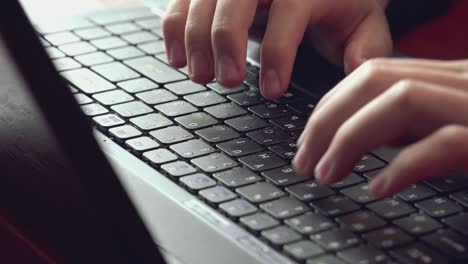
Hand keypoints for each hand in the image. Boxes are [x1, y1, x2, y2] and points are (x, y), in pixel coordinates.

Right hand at [162, 0, 391, 98]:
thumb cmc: (338, 2)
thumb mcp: (363, 21)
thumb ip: (366, 46)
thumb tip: (359, 71)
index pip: (289, 12)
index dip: (278, 53)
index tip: (272, 91)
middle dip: (225, 42)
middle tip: (227, 81)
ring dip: (194, 39)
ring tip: (199, 75)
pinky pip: (182, 0)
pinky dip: (173, 27)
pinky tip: (176, 57)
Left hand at [293, 58, 467, 197]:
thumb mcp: (445, 128)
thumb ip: (405, 125)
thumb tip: (356, 139)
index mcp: (445, 77)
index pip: (371, 74)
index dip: (330, 105)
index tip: (306, 139)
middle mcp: (460, 81)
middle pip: (374, 80)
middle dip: (327, 120)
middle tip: (303, 160)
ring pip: (401, 100)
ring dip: (351, 138)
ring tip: (326, 174)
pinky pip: (444, 143)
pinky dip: (404, 166)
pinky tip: (378, 189)